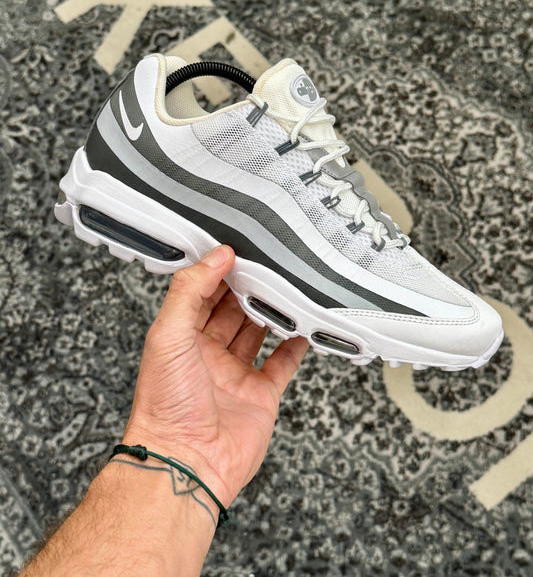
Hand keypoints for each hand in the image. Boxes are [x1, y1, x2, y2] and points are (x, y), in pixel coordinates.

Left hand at [122, 245, 307, 509]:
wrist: (187, 462)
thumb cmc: (166, 405)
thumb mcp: (168, 334)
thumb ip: (190, 291)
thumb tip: (216, 256)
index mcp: (181, 339)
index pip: (201, 295)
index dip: (217, 272)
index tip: (237, 250)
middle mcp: (208, 355)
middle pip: (232, 311)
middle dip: (248, 287)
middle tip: (268, 263)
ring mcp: (236, 374)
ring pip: (258, 333)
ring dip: (271, 311)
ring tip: (287, 286)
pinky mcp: (260, 395)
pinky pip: (282, 364)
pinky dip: (294, 345)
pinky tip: (302, 327)